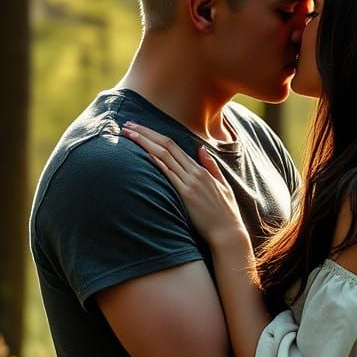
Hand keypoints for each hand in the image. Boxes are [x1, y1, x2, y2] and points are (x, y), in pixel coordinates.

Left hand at [122, 123, 248, 248]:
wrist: (228, 232)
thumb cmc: (225, 212)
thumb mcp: (222, 184)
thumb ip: (211, 166)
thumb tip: (200, 149)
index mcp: (201, 169)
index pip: (173, 145)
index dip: (154, 134)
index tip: (139, 128)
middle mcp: (194, 172)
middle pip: (166, 145)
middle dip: (145, 133)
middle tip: (127, 124)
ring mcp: (190, 183)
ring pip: (164, 156)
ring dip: (144, 143)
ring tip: (128, 134)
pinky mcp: (186, 195)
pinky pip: (169, 174)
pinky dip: (156, 162)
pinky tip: (144, 153)